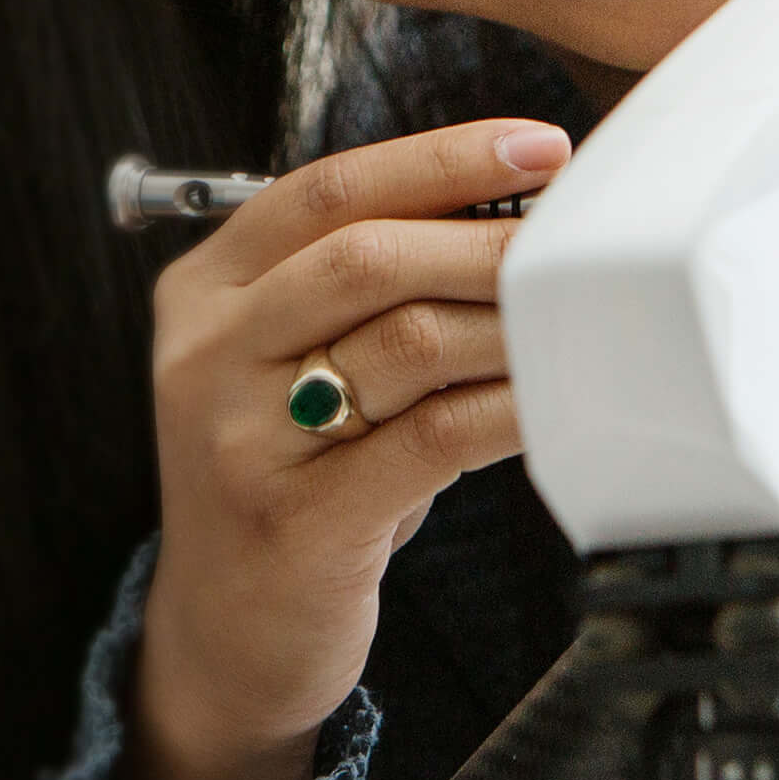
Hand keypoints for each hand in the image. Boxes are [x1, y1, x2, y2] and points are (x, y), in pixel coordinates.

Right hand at [127, 118, 566, 779]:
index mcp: (202, 292)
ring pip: (406, 339)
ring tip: (577, 314)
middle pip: (364, 254)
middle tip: (576, 236)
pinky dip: (510, 406)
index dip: (440, 158)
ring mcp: (240, 441)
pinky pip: (433, 438)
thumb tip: (512, 209)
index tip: (538, 146)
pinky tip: (558, 395)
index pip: (323, 190)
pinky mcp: (296, 523)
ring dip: (510, 320)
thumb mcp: (290, 366)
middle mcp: (205, 355)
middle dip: (488, 236)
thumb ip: (360, 290)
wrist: (225, 633)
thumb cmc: (292, 478)